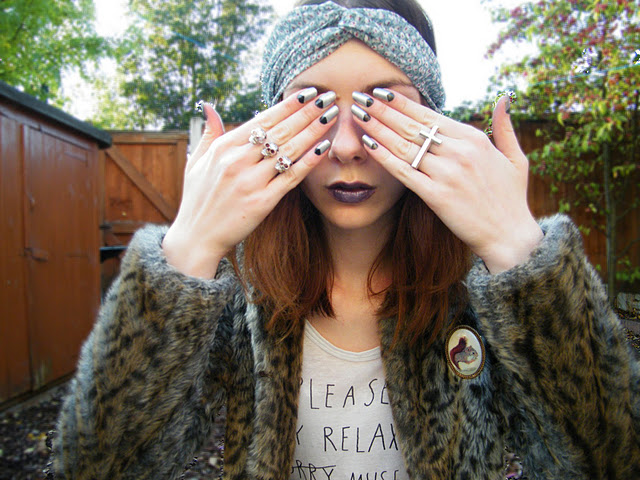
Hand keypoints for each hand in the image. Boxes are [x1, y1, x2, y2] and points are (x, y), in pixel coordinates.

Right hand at [162, 89, 335, 277]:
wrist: (196, 238)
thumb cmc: (197, 199)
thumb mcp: (196, 162)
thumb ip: (208, 133)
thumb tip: (210, 106)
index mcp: (223, 147)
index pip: (263, 119)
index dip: (288, 105)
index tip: (308, 92)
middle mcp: (237, 161)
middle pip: (280, 130)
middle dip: (307, 111)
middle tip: (328, 97)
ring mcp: (250, 181)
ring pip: (289, 150)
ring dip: (313, 130)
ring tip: (331, 116)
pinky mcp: (262, 202)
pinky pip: (291, 177)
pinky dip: (309, 161)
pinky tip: (324, 147)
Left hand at [353, 91, 542, 272]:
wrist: (510, 236)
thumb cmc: (512, 199)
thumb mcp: (515, 158)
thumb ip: (505, 127)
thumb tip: (503, 98)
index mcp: (474, 139)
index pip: (430, 114)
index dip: (402, 102)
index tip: (381, 92)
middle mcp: (459, 152)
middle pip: (412, 125)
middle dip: (382, 109)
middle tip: (359, 96)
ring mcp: (447, 173)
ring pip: (404, 145)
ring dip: (377, 127)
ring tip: (357, 114)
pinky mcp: (437, 196)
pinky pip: (404, 171)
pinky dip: (384, 156)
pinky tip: (367, 143)